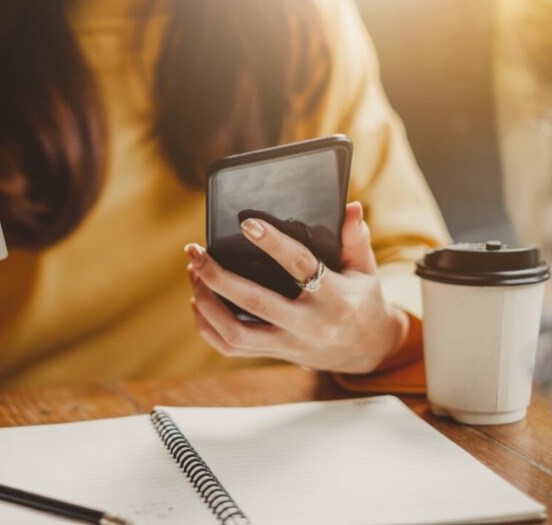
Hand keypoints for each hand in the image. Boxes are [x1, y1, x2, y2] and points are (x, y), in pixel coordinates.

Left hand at [186, 202, 408, 372]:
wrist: (367, 351)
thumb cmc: (362, 301)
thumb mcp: (366, 270)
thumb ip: (355, 239)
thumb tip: (349, 206)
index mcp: (335, 298)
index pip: (300, 266)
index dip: (273, 244)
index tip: (247, 224)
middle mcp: (309, 325)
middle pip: (255, 302)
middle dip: (218, 276)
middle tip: (195, 251)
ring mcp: (289, 344)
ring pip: (236, 332)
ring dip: (207, 302)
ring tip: (194, 272)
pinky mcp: (275, 354)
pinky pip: (231, 348)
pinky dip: (208, 327)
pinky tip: (197, 301)